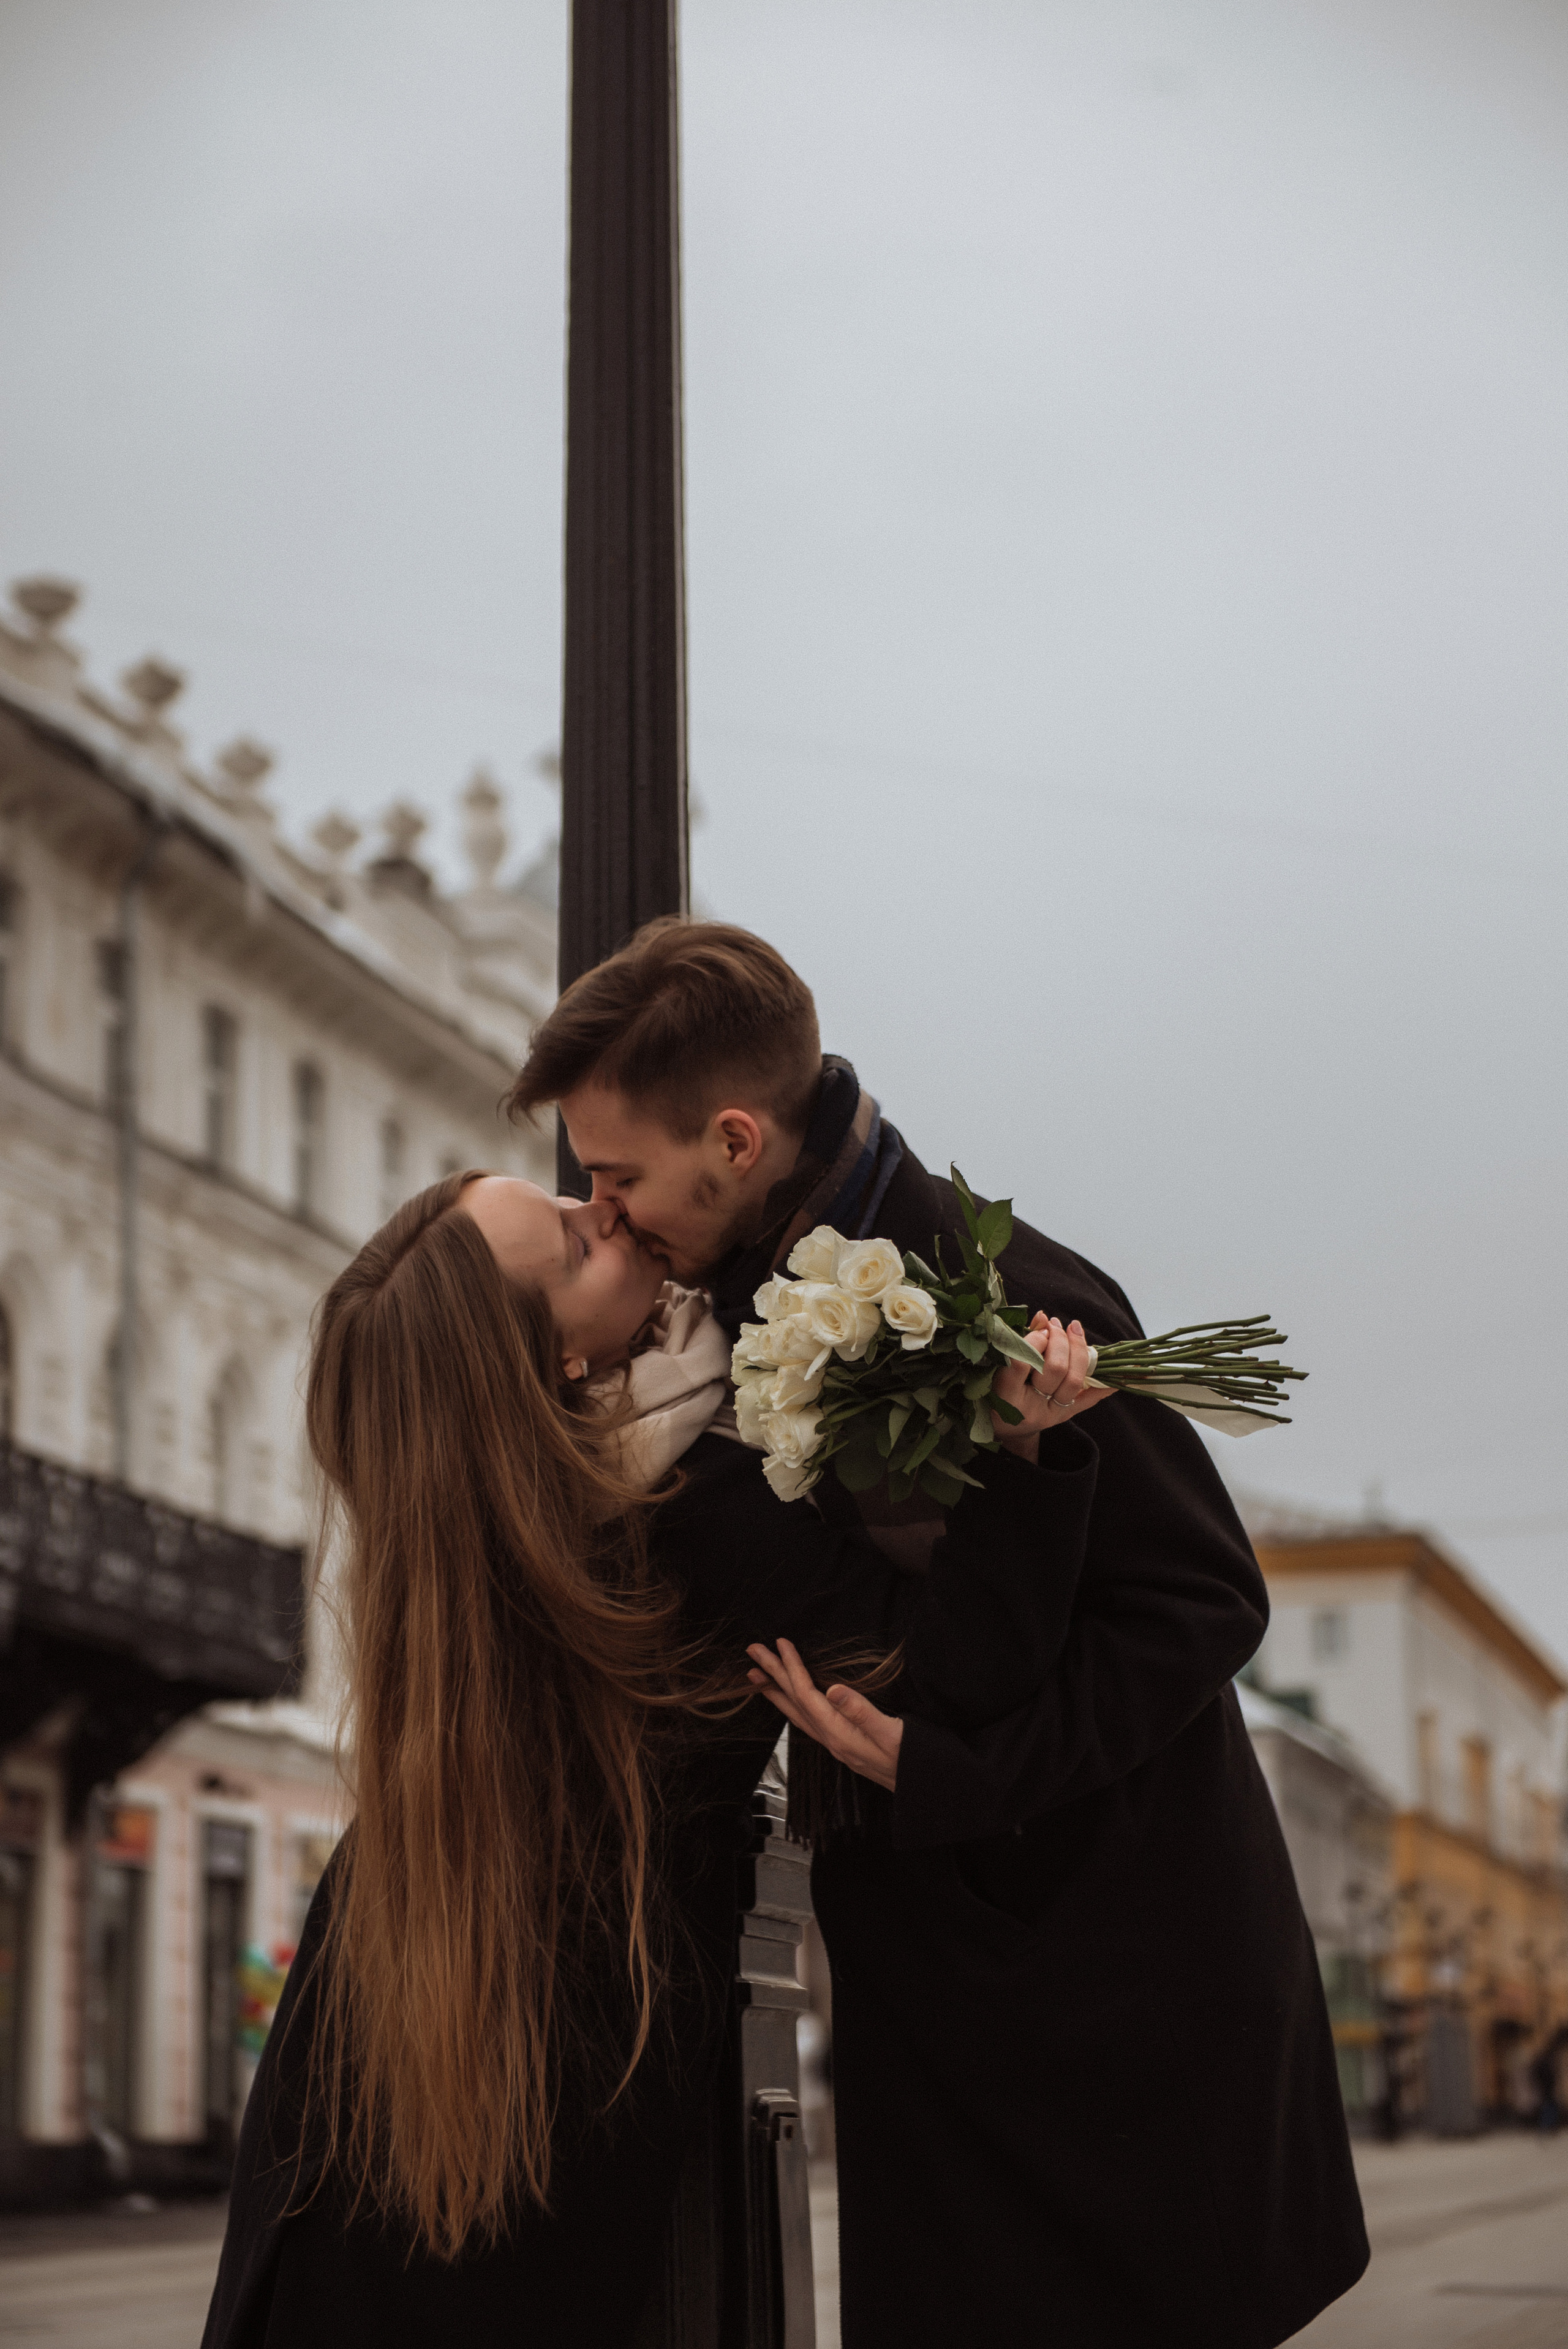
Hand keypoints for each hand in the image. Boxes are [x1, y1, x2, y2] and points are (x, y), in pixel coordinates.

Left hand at [745, 1637, 903, 1793]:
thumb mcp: (893, 1734)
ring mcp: (835, 1744)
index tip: (780, 1644)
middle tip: (753, 1652)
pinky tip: (793, 1701)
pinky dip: (794, 1705)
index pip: (807, 1695)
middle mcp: (831, 1740)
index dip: (792, 1667)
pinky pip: (808, 1721)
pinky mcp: (842, 1744)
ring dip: (778, 1691)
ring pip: (798, 1713)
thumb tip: (834, 1690)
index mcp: (839, 1734)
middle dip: (773, 1676)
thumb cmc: (912, 1761)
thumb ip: (862, 1712)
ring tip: (759, 1676)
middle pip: (794, 1703)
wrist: (922, 1788)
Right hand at [991, 1313, 1110, 1461]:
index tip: (1039, 1329)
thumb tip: (1043, 1316)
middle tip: (1056, 1326)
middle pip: (1055, 1370)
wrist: (1002, 1428)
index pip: (1021, 1364)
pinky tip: (1112, 1373)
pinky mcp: (1064, 1417)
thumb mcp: (998, 1368)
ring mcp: (1049, 1414)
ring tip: (1073, 1331)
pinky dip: (1103, 1386)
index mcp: (1005, 1395)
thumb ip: (1019, 1342)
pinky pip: (1088, 1400)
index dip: (1034, 1341)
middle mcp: (1029, 1408)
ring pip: (1074, 1381)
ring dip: (1079, 1351)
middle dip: (1061, 1341)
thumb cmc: (995, 1391)